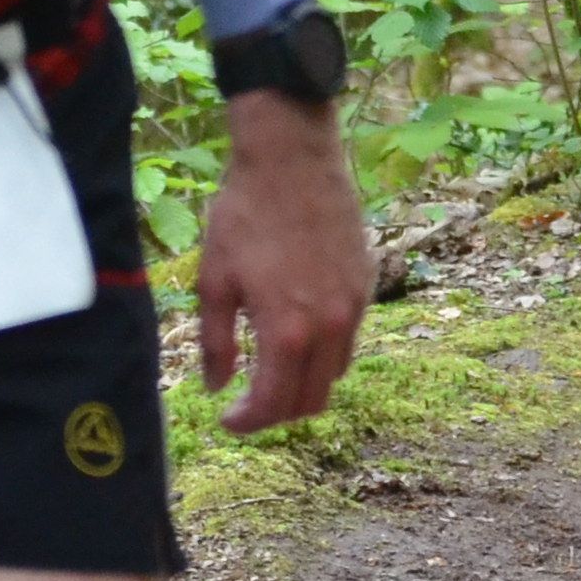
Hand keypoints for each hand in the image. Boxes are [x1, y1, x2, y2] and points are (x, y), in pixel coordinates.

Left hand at [194, 96, 369, 434]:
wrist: (292, 158)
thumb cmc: (245, 214)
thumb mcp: (215, 279)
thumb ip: (217, 341)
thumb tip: (217, 387)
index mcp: (288, 331)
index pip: (274, 404)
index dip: (248, 422)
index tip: (227, 419)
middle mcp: (330, 327)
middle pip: (311, 400)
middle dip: (276, 412)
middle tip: (247, 403)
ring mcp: (354, 306)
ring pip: (335, 374)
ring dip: (303, 385)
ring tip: (271, 371)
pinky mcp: (366, 284)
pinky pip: (349, 340)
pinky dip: (324, 354)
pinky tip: (297, 333)